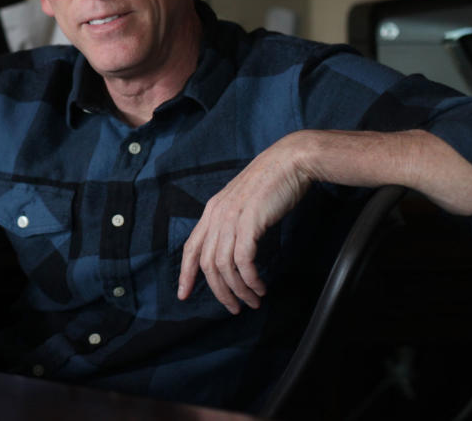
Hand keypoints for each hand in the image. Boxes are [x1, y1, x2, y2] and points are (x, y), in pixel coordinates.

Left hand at [177, 133, 312, 313]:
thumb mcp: (243, 204)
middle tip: (233, 308)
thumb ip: (233, 223)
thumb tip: (234, 251)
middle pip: (207, 263)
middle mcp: (216, 215)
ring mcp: (231, 218)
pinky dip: (250, 279)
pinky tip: (260, 287)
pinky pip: (243, 260)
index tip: (183, 295)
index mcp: (211, 211)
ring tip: (252, 301)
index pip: (191, 248)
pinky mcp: (249, 222)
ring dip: (238, 289)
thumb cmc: (271, 184)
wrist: (289, 162)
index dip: (185, 273)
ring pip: (224, 266)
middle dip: (219, 291)